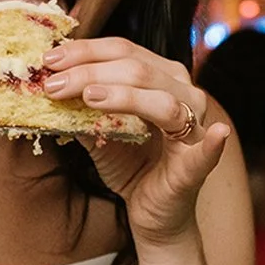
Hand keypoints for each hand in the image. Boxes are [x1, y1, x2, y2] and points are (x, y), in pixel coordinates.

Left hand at [36, 37, 230, 243]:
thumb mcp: (97, 133)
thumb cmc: (130, 166)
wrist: (150, 213)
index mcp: (160, 78)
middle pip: (137, 70)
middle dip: (90, 73)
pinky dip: (212, 144)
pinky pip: (206, 151)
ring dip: (124, 96)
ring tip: (89, 97)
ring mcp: (194, 128)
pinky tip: (217, 134)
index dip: (86, 52)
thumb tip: (47, 85)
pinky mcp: (197, 165)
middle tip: (54, 84)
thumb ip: (79, 109)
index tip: (49, 61)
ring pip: (162, 100)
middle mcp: (183, 94)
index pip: (123, 52)